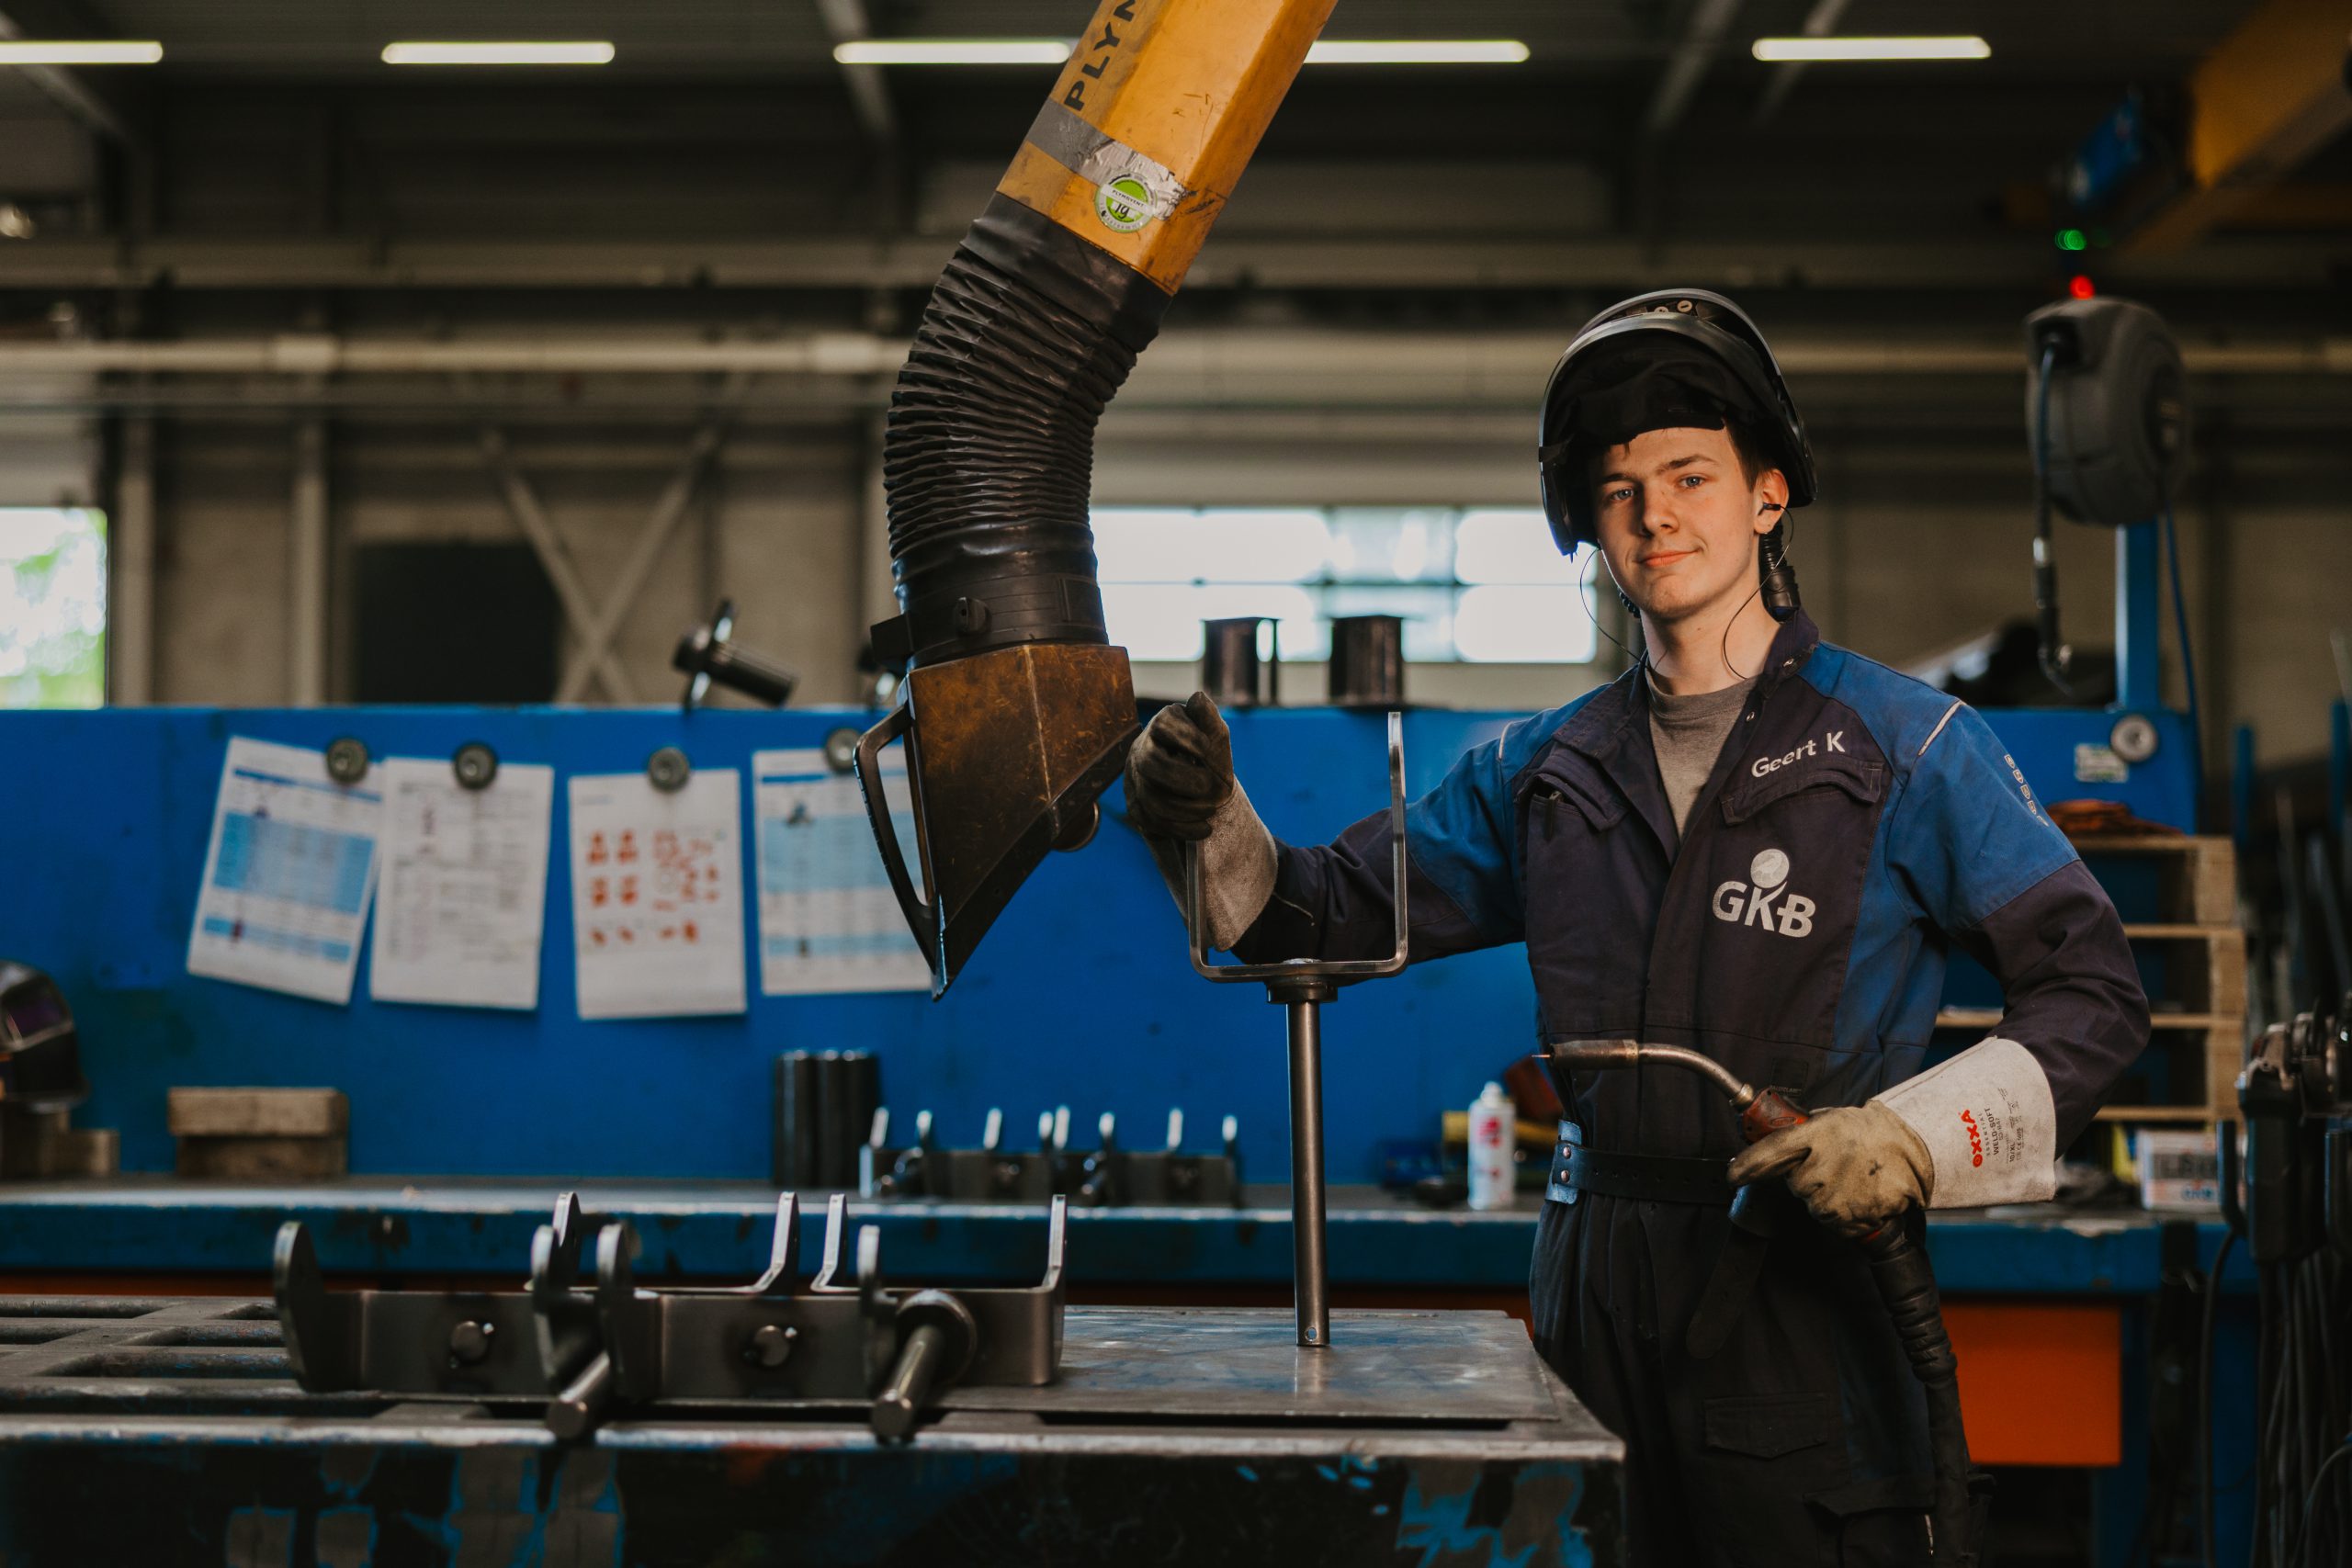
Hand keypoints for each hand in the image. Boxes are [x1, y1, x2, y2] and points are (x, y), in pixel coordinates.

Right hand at [1124, 692, 1235, 841]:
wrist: (1203, 793)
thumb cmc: (1210, 759)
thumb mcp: (1216, 738)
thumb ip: (1209, 719)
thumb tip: (1198, 697)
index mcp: (1162, 726)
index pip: (1163, 725)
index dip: (1187, 738)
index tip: (1210, 750)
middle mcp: (1142, 749)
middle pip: (1150, 764)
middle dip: (1184, 779)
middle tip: (1213, 787)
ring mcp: (1135, 779)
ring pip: (1149, 797)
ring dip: (1185, 808)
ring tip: (1212, 811)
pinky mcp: (1136, 806)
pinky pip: (1150, 822)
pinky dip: (1181, 829)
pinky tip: (1205, 829)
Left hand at [1726, 1102, 1932, 1239]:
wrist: (1916, 1144)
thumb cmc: (1869, 1131)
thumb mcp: (1829, 1121)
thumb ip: (1799, 1137)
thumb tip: (1767, 1151)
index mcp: (1817, 1133)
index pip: (1771, 1152)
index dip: (1748, 1166)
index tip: (1732, 1175)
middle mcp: (1827, 1163)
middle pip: (1797, 1187)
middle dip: (1810, 1180)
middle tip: (1836, 1166)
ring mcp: (1844, 1190)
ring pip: (1819, 1209)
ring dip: (1831, 1199)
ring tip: (1853, 1178)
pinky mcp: (1862, 1213)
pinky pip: (1842, 1225)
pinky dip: (1850, 1216)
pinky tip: (1864, 1194)